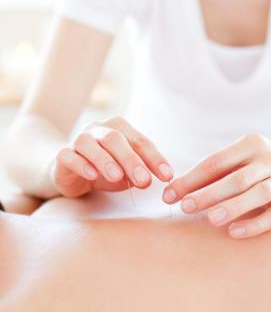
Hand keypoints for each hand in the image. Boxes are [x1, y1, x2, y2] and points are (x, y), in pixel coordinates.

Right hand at [51, 116, 173, 197]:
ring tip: (117, 177)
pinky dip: (81, 164)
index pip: (140, 141)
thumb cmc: (105, 169)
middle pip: (115, 139)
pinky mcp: (62, 155)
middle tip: (145, 181)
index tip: (167, 176)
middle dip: (132, 160)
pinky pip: (69, 156)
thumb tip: (164, 178)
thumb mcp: (127, 170)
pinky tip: (92, 176)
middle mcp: (98, 130)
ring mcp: (78, 140)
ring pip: (90, 144)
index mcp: (119, 129)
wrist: (70, 172)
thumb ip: (142, 170)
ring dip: (105, 160)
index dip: (155, 158)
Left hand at [163, 134, 270, 237]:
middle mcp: (270, 159)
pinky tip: (234, 232)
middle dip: (209, 194)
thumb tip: (174, 190)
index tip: (169, 195)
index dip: (191, 179)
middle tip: (185, 207)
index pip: (216, 162)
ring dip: (233, 207)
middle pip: (237, 178)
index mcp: (251, 144)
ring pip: (258, 194)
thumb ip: (211, 173)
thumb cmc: (256, 163)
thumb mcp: (238, 158)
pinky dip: (254, 225)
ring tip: (210, 219)